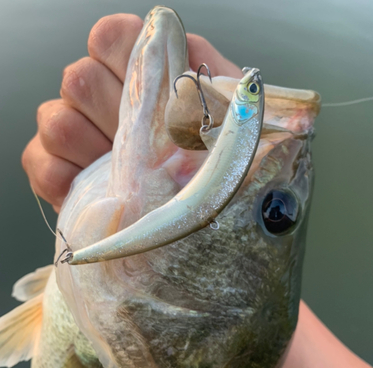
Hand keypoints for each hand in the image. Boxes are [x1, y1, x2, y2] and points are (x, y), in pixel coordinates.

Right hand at [21, 13, 241, 211]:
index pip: (109, 38)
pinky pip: (38, 162)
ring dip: (89, 149)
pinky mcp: (61, 175)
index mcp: (141, 77)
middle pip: (78, 80)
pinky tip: (96, 190)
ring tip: (124, 173)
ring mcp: (78, 138)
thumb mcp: (228, 119)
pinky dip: (62, 177)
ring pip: (55, 120)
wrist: (206, 219)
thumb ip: (206, 77)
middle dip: (110, 115)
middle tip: (144, 146)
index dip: (124, 59)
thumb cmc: (219, 168)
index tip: (150, 92)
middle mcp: (104, 101)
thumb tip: (181, 57)